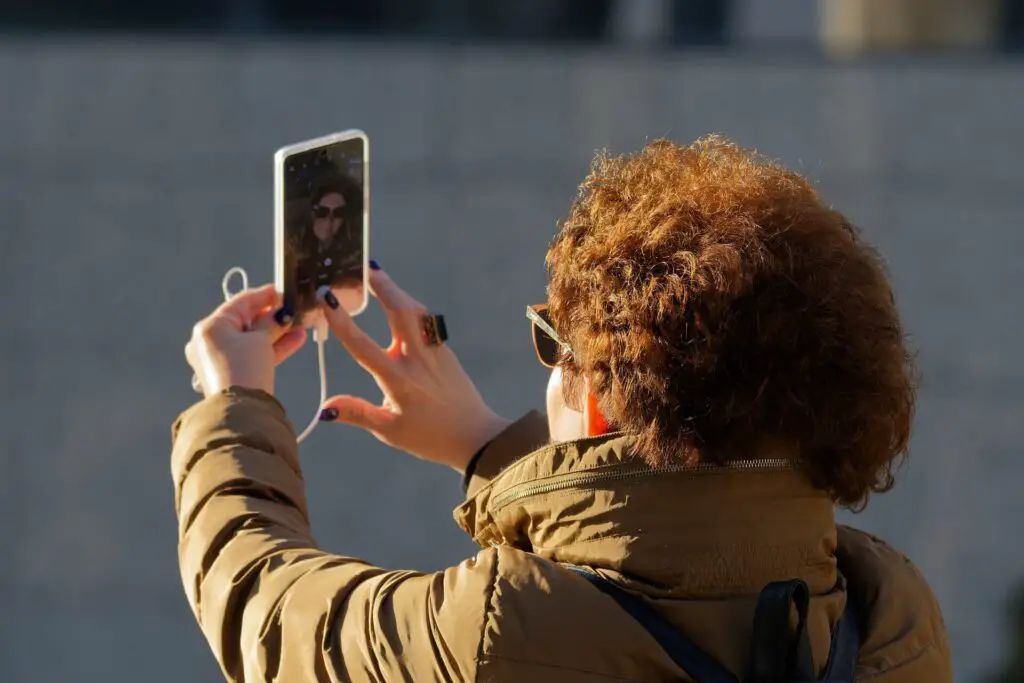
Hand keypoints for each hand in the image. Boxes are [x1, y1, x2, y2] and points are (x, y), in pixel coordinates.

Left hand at [186, 285, 307, 397]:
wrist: (241, 410)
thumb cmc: (245, 369)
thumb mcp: (260, 340)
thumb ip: (272, 323)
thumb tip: (282, 314)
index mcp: (209, 327)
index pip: (240, 302)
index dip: (264, 295)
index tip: (282, 291)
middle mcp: (209, 341)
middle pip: (245, 321)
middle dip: (272, 316)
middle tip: (293, 310)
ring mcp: (217, 358)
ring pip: (250, 339)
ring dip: (275, 332)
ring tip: (299, 326)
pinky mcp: (228, 373)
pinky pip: (250, 353)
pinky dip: (269, 347)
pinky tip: (294, 340)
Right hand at [317, 267, 510, 471]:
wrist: (476, 436)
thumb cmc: (430, 437)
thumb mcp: (389, 430)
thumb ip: (357, 413)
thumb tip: (325, 406)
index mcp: (397, 379)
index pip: (362, 345)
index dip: (342, 321)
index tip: (327, 297)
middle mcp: (416, 359)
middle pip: (398, 311)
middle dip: (380, 285)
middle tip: (363, 266)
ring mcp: (434, 352)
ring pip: (416, 311)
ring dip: (396, 291)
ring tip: (379, 276)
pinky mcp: (446, 351)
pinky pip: (426, 321)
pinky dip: (410, 306)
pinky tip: (401, 302)